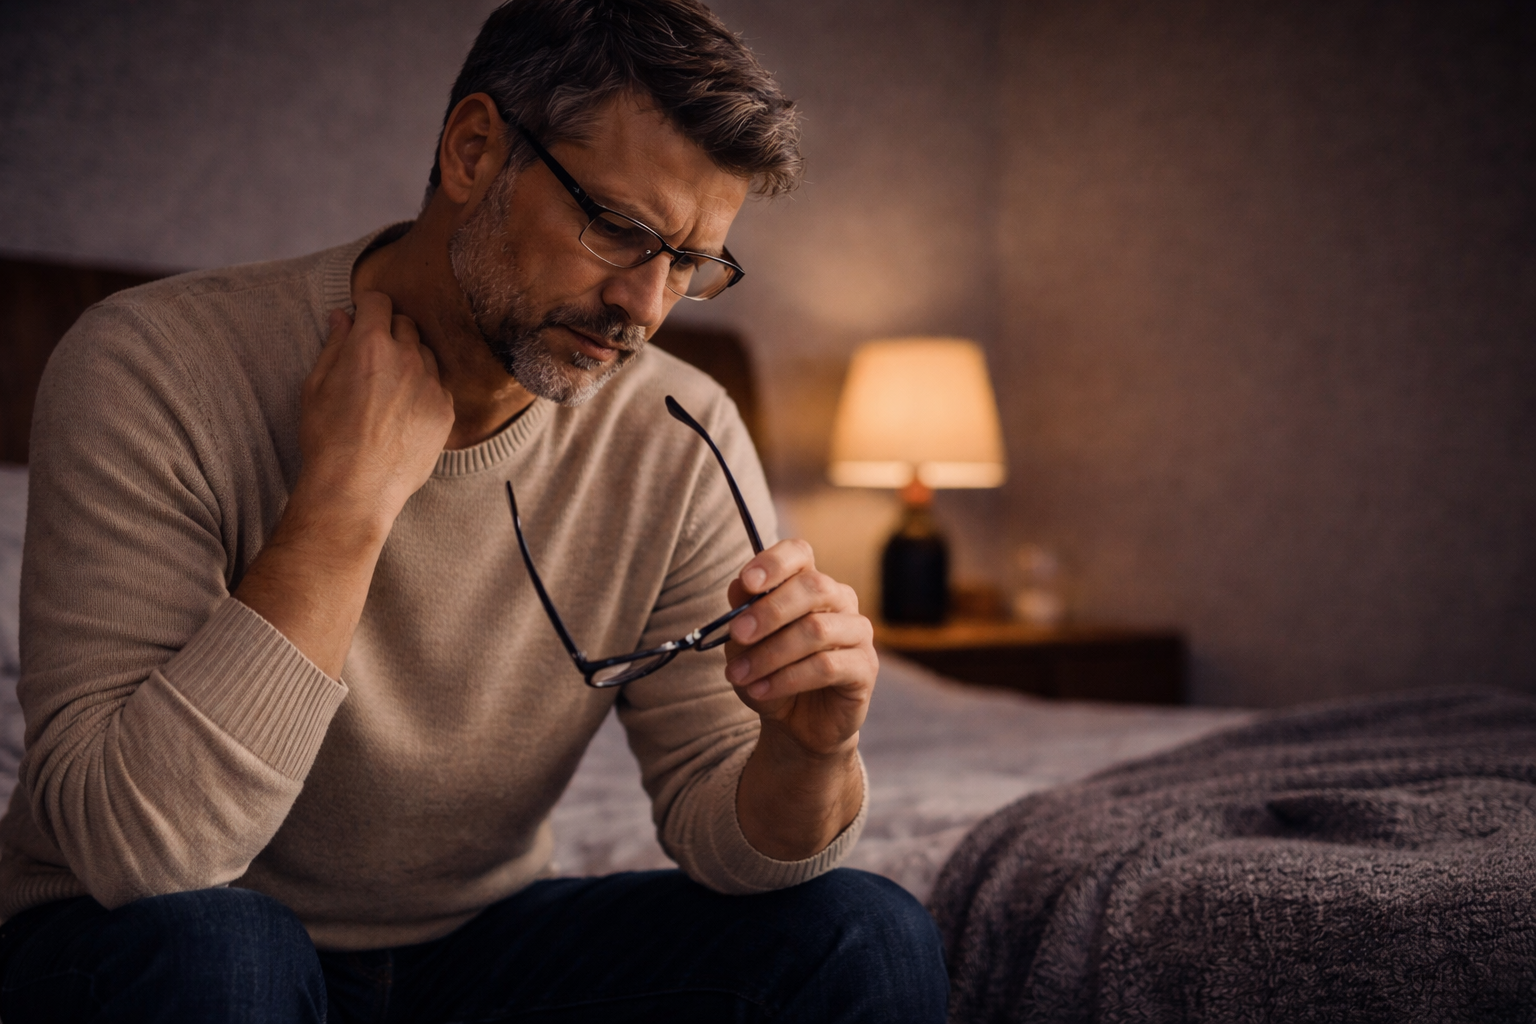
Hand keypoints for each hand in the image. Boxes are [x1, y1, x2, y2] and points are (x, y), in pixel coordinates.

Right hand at [233, 292, 453, 676]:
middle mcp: (407, 358)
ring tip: (389, 388)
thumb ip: (334, 345)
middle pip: (406, 324)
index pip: (379, 301)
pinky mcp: (446, 411)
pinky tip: (404, 412)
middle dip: (390, 331)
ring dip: (411, 359)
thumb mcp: (316, 386)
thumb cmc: (326, 438)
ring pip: (426, 354)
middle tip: (373, 357)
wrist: (355, 490)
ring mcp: (432, 385)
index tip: (363, 318)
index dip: (369, 307)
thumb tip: (342, 316)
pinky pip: (439, 386)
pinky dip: (425, 389)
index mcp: (370, 345)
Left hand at [723, 539, 877, 757]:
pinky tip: (761, 690)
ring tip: (740, 675)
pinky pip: (827, 666)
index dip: (775, 562)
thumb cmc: (772, 674)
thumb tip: (739, 586)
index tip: (747, 581)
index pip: (800, 554)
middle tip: (738, 635)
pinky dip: (787, 678)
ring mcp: (858, 633)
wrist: (796, 724)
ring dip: (771, 654)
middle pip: (813, 587)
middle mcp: (840, 601)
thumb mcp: (746, 645)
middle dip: (769, 611)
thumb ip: (744, 614)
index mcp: (810, 584)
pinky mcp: (866, 668)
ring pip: (816, 629)